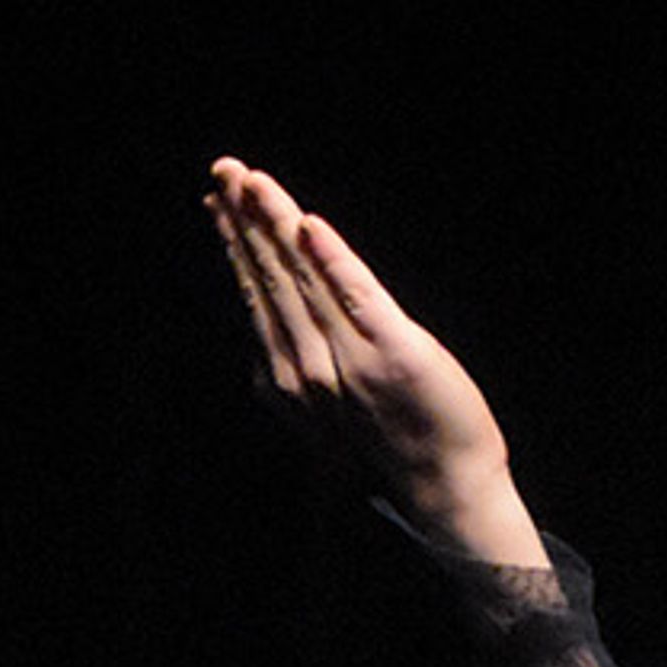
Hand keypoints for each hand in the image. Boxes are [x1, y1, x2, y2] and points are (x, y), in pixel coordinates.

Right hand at [204, 158, 545, 571]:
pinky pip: (356, 298)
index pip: (261, 296)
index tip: (220, 200)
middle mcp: (312, 367)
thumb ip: (298, 383)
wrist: (447, 496)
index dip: (238, 245)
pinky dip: (332, 262)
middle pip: (273, 279)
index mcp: (297, 376)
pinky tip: (309, 226)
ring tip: (251, 182)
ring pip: (302, 280)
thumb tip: (256, 367)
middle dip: (245, 222)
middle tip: (224, 170)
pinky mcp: (394, 354)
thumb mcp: (333, 420)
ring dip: (274, 225)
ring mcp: (350, 360)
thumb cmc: (394, 458)